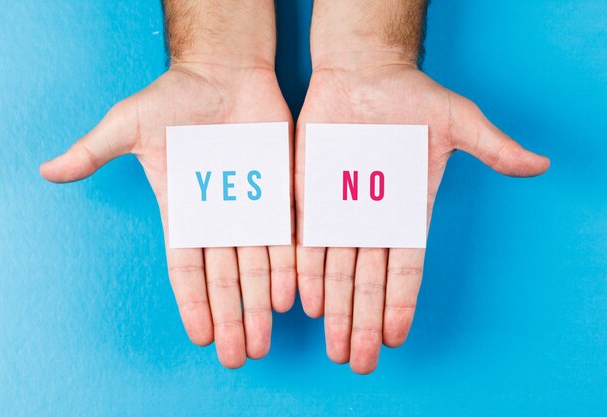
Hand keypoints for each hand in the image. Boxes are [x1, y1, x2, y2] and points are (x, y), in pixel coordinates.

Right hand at [40, 62, 295, 367]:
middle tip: (240, 355)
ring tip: (264, 341)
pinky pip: (286, 236)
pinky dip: (289, 267)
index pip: (187, 268)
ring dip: (261, 305)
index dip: (194, 304)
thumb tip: (47, 171)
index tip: (200, 337)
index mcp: (184, 211)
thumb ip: (94, 151)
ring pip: (259, 266)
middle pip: (227, 278)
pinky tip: (292, 297)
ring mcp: (252, 207)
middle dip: (232, 318)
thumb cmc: (174, 97)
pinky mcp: (280, 192)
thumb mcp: (128, 124)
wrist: (222, 71)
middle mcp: (220, 217)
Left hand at [295, 63, 549, 372]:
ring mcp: (338, 209)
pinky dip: (305, 271)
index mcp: (406, 211)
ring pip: (335, 270)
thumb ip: (491, 146)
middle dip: (363, 322)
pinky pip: (305, 240)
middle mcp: (371, 219)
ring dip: (335, 310)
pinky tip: (307, 303)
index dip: (400, 303)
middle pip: (367, 281)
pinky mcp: (309, 195)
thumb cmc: (412, 97)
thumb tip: (540, 164)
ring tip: (333, 347)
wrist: (363, 73)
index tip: (395, 337)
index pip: (405, 267)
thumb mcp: (457, 120)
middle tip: (359, 361)